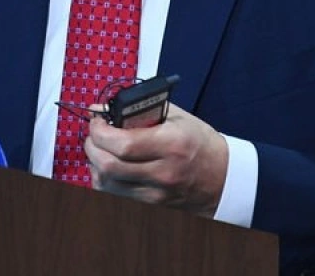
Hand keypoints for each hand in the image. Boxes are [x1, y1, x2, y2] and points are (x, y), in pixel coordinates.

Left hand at [83, 103, 228, 216]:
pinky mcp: (151, 206)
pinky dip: (104, 181)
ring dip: (95, 164)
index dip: (100, 131)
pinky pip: (114, 196)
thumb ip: (141, 110)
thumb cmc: (200, 144)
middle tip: (94, 134)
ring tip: (100, 150)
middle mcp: (163, 172)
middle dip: (92, 146)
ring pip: (107, 184)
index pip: (123, 144)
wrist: (223, 177)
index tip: (97, 121)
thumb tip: (105, 109)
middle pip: (109, 166)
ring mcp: (156, 194)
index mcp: (171, 145)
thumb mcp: (178, 117)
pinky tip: (108, 168)